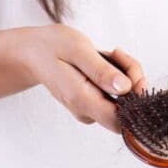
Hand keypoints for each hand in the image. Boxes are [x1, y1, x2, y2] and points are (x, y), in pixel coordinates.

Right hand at [12, 24, 146, 132]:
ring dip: (126, 73)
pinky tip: (106, 60)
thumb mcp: (78, 50)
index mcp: (82, 100)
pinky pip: (118, 94)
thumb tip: (126, 88)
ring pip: (125, 99)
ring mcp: (90, 109)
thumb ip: (101, 71)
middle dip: (133, 79)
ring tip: (108, 54)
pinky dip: (120, 74)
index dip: (136, 98)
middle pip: (128, 109)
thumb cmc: (52, 47)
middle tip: (116, 54)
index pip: (120, 120)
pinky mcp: (94, 103)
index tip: (130, 71)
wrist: (31, 53)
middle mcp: (87, 111)